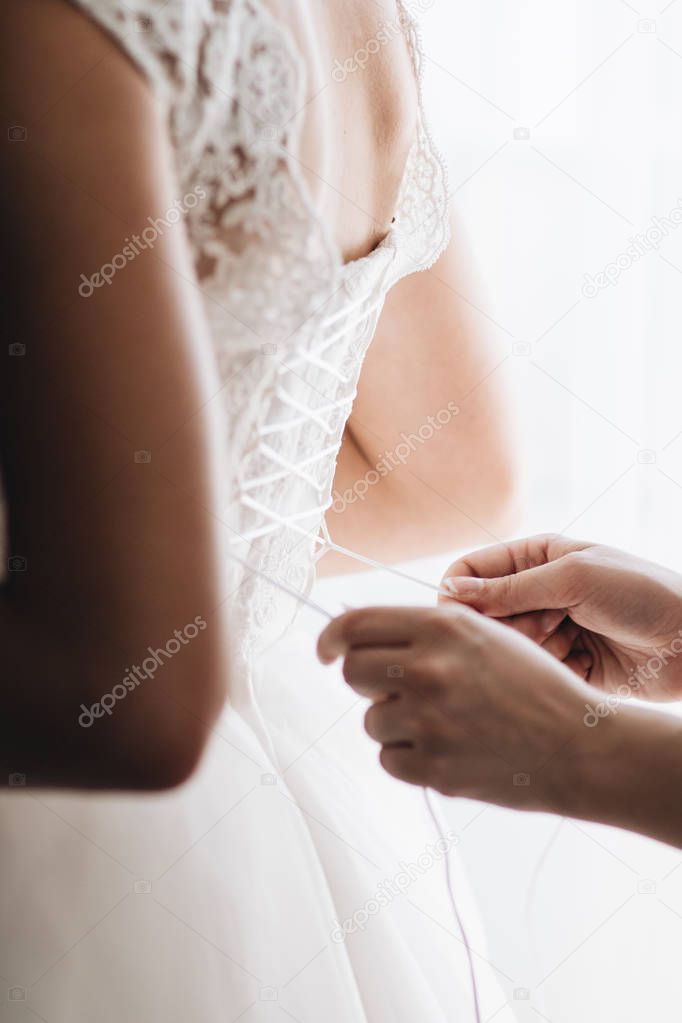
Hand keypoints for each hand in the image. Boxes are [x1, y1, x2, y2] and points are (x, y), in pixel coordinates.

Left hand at [317, 604, 602, 810]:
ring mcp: (429, 721)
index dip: (330, 638)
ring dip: (396, 723)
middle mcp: (429, 669)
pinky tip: (451, 748)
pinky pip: (389, 759)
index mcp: (442, 628)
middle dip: (367, 681)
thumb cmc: (531, 685)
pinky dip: (411, 757)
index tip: (325, 650)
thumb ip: (422, 629)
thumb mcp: (483, 633)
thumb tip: (352, 632)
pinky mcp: (433, 767)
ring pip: (371, 720)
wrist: (578, 745)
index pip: (354, 626)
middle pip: (351, 672)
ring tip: (446, 722)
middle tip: (397, 689)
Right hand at [441, 535, 681, 701]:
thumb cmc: (640, 594)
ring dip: (533, 649)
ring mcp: (552, 629)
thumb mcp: (572, 578)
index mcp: (536, 557)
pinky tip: (584, 663)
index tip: (458, 617)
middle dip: (506, 625)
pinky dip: (553, 671)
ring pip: (509, 647)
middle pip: (485, 614)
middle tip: (545, 626)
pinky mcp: (567, 665)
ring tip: (571, 642)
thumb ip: (509, 588)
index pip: (472, 570)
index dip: (458, 593)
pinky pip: (535, 672)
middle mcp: (538, 592)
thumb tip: (450, 589)